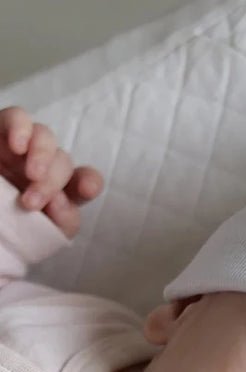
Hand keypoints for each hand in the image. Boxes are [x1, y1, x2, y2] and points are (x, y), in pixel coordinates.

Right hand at [0, 106, 103, 237]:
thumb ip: (62, 220)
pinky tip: (17, 146)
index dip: (89, 181)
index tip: (86, 190)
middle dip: (52, 182)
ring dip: (42, 154)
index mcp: (58, 191)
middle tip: (31, 203)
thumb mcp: (39, 233)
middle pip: (62, 161)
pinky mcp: (0, 133)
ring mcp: (20, 149)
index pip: (85, 180)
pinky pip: (15, 117)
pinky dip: (19, 127)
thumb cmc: (10, 227)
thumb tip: (60, 201)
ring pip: (45, 136)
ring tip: (32, 174)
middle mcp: (42, 167)